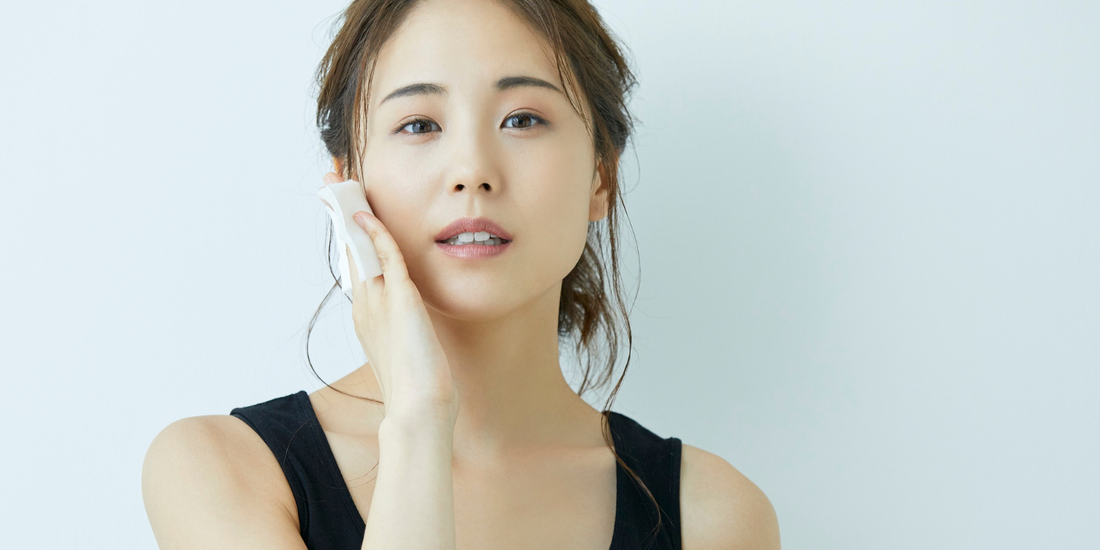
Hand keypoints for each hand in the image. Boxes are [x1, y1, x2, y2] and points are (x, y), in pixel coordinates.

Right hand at [323, 172, 458, 423]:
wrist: (419, 410)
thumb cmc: (419, 386)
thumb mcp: (408, 348)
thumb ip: (404, 325)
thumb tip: (410, 313)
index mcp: (366, 314)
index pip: (354, 262)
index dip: (347, 233)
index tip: (341, 209)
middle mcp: (365, 304)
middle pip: (349, 247)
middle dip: (339, 212)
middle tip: (330, 180)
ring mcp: (377, 301)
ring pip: (360, 246)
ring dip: (350, 211)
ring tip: (340, 181)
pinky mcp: (398, 300)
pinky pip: (385, 255)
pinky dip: (377, 231)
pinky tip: (369, 213)